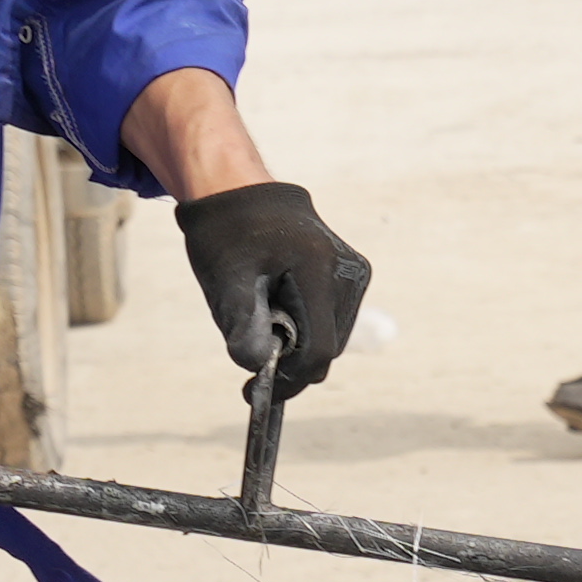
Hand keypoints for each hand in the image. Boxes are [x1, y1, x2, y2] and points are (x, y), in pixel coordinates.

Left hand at [173, 182, 370, 398]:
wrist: (239, 191)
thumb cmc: (227, 234)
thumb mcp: (226, 282)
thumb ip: (244, 327)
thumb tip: (259, 369)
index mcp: (320, 269)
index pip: (318, 350)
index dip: (288, 380)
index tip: (252, 390)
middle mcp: (349, 272)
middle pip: (327, 348)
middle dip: (290, 360)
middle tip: (247, 343)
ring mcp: (355, 273)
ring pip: (331, 338)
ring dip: (297, 343)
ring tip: (262, 314)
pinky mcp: (352, 275)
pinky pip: (330, 321)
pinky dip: (304, 327)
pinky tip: (277, 305)